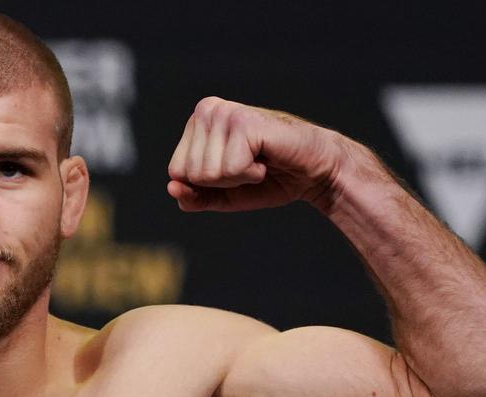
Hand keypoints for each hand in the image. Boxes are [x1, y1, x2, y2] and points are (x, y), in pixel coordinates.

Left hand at [167, 96, 346, 212]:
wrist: (313, 171)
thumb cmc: (269, 178)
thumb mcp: (222, 195)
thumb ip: (194, 196)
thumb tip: (172, 187)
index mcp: (197, 122)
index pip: (176, 172)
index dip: (207, 184)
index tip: (234, 168)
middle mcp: (206, 110)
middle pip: (191, 173)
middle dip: (223, 181)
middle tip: (250, 165)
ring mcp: (224, 113)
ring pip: (208, 173)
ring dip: (238, 177)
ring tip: (258, 160)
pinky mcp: (243, 122)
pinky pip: (231, 169)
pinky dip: (251, 173)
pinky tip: (266, 157)